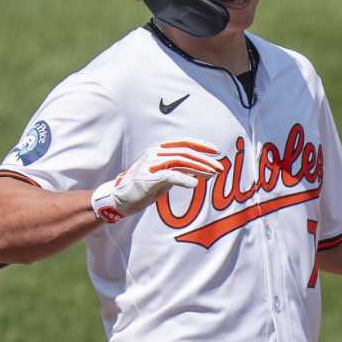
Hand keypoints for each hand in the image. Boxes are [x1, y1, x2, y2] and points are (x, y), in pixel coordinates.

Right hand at [89, 140, 222, 222]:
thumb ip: (181, 171)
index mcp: (160, 150)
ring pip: (180, 161)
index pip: (184, 143)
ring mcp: (152, 164)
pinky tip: (195, 184)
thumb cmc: (144, 187)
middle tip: (220, 168)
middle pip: (186, 152)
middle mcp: (156, 153)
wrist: (121, 198)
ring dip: (199, 168)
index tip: (216, 151)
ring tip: (212, 174)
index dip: (201, 145)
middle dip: (205, 160)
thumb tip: (202, 173)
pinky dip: (184, 179)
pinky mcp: (149, 177)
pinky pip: (170, 175)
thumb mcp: (166, 177)